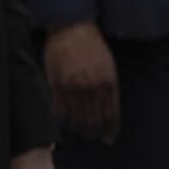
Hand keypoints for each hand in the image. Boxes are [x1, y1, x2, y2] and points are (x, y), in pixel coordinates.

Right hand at [44, 21, 119, 142]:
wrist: (71, 29)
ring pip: (77, 120)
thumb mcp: (108, 66)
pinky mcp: (57, 86)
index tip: (108, 139)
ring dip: (79, 129)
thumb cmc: (92, 46)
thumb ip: (109, 88)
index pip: (111, 115)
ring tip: (80, 130)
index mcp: (108, 82)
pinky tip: (66, 121)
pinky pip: (60, 112)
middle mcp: (91, 87)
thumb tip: (107, 112)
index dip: (110, 130)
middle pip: (94, 121)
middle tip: (93, 136)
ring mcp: (73, 87)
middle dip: (94, 133)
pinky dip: (64, 121)